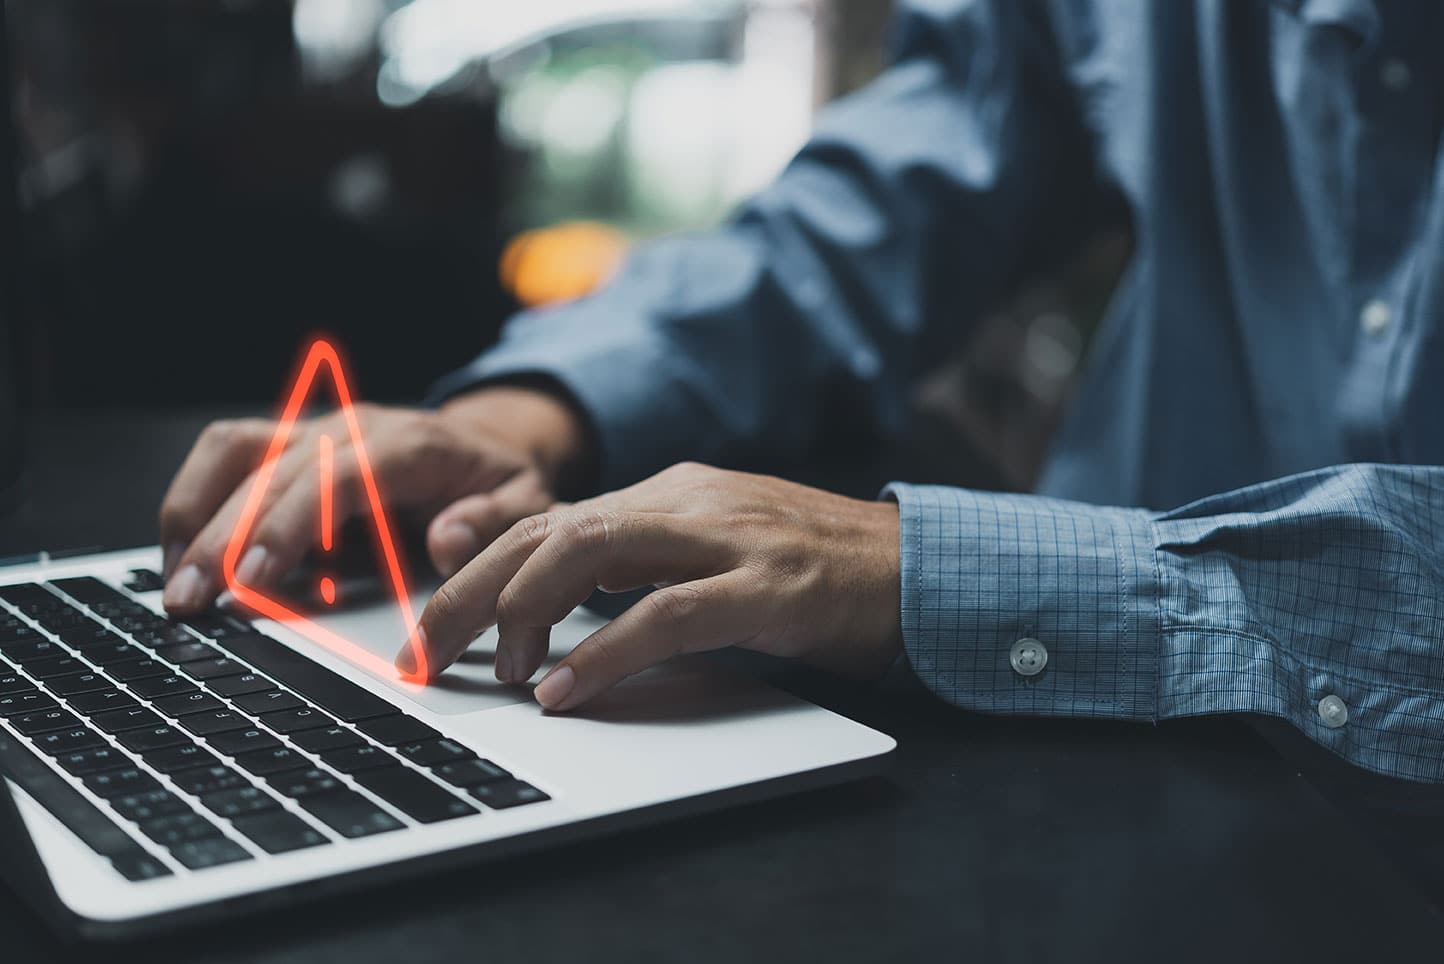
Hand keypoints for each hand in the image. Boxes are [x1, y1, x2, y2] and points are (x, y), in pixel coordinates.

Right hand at [159, 387, 590, 614]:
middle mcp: (353, 427)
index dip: (291, 524)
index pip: (339, 476)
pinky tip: (184, 558)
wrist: (488, 443)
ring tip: (175, 582)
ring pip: (233, 451)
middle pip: (273, 472)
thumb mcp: (526, 504)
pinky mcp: (291, 444)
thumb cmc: (502, 481)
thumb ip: (493, 522)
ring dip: (193, 513)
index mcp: (410, 444)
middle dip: (223, 537)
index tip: (256, 577)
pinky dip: (195, 502)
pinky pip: (228, 457)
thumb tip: (448, 540)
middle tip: (191, 601)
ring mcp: (316, 430)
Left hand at [404, 463, 902, 710]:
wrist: (914, 564)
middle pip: (549, 528)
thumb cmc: (810, 567)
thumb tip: (561, 595)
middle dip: (472, 589)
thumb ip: (642, 563)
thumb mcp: (712, 550)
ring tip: (496, 672)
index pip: (549, 516)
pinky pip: (666, 613)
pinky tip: (565, 687)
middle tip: (428, 652)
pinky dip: (603, 652)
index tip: (429, 614)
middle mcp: (687, 501)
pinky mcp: (765, 586)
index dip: (478, 562)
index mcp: (670, 492)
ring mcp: (727, 538)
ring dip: (522, 611)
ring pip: (591, 550)